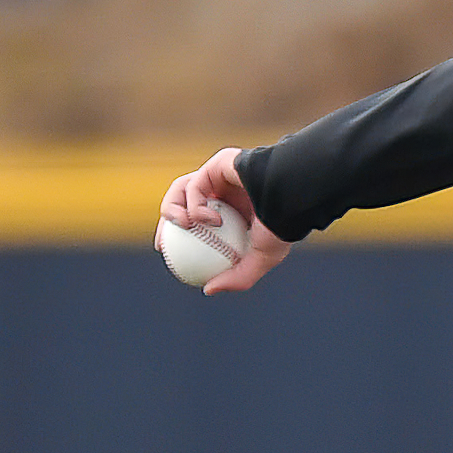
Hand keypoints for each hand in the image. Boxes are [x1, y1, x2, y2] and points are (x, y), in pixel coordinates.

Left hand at [156, 149, 290, 293]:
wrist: (289, 194)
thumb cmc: (280, 226)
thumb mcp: (261, 260)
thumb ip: (237, 278)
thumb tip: (207, 290)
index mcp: (235, 212)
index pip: (199, 224)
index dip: (178, 240)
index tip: (169, 256)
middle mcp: (226, 192)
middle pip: (183, 204)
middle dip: (166, 223)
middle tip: (162, 243)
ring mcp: (220, 175)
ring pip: (182, 191)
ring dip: (174, 211)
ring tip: (182, 226)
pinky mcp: (217, 162)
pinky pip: (195, 185)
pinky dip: (196, 204)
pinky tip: (206, 218)